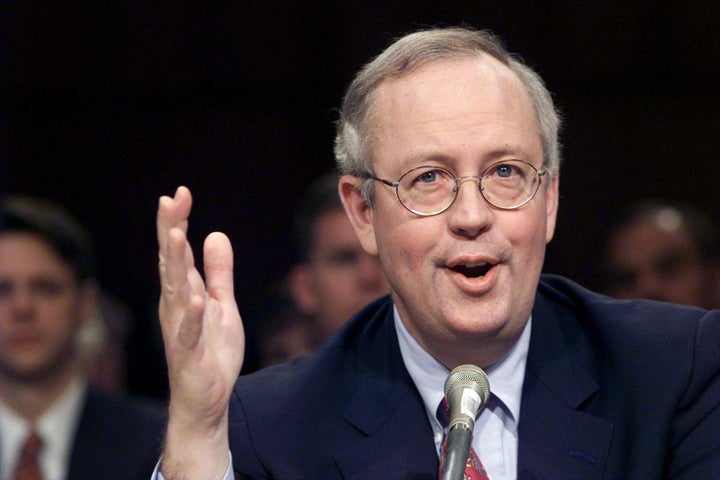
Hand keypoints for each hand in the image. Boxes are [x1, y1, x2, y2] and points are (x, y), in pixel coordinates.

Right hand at [156, 186, 243, 476]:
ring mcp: (180, 329)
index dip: (179, 223)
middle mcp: (176, 306)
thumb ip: (219, 272)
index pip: (178, 252)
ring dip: (177, 265)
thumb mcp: (223, 304)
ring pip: (176, 292)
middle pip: (171, 264)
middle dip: (171, 232)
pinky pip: (189, 333)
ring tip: (179, 237)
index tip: (181, 193)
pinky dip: (193, 316)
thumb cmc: (211, 351)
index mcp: (184, 292)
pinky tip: (196, 298)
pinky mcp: (188, 354)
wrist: (207, 399)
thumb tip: (215, 234)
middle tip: (169, 201)